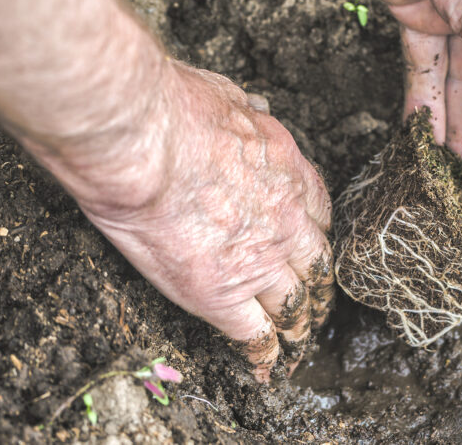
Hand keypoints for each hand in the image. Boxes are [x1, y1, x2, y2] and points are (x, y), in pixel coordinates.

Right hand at [72, 62, 333, 382]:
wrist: (142, 138)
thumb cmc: (174, 106)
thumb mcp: (230, 95)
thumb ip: (249, 110)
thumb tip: (254, 106)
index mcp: (289, 172)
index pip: (320, 213)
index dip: (315, 234)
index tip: (310, 246)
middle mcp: (286, 219)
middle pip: (317, 263)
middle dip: (318, 284)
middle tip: (315, 301)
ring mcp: (258, 259)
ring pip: (294, 302)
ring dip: (299, 322)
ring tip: (299, 340)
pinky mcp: (220, 292)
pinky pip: (254, 334)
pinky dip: (263, 353)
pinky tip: (266, 366)